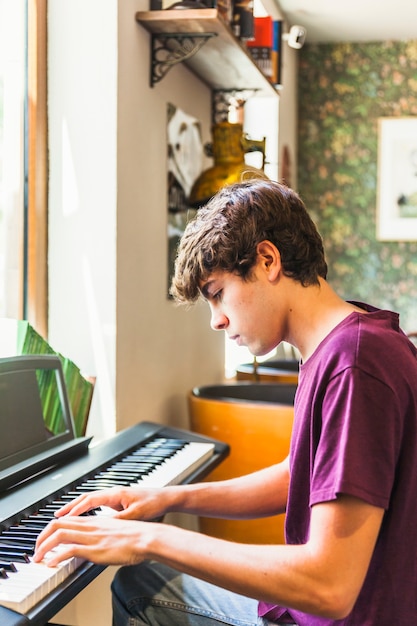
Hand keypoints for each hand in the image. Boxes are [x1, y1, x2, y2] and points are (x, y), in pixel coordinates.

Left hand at [33, 514, 155, 566]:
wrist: (147, 537)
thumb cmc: (136, 536)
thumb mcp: (115, 531)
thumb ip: (102, 534)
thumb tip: (95, 542)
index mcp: (94, 521)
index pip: (66, 519)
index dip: (51, 527)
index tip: (45, 537)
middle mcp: (90, 526)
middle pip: (57, 524)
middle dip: (41, 536)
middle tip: (36, 548)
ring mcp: (91, 536)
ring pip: (59, 535)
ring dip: (44, 546)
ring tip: (38, 557)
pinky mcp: (95, 549)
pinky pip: (69, 550)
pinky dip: (56, 556)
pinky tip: (51, 564)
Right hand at [54, 486, 170, 520]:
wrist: (167, 499)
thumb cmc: (154, 504)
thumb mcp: (135, 515)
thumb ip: (118, 520)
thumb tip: (101, 526)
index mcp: (115, 494)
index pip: (89, 499)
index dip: (74, 509)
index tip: (62, 517)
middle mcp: (114, 493)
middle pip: (87, 498)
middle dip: (71, 507)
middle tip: (56, 516)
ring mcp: (117, 497)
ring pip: (92, 501)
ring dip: (79, 508)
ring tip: (66, 518)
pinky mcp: (121, 502)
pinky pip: (99, 505)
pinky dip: (89, 510)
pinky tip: (86, 518)